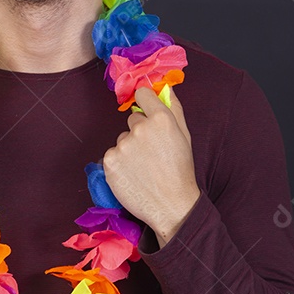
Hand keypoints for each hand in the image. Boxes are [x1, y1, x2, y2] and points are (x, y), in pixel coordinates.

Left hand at [102, 85, 199, 245]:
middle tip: (152, 154)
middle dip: (139, 132)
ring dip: (129, 150)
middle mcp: (140, 128)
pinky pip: (112, 154)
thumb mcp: (184, 136)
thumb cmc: (180, 172)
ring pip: (122, 139)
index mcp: (162, 119)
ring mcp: (123, 145)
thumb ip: (174, 108)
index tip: (146, 113)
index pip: (143, 94)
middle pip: (132, 119)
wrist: (171, 206)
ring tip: (144, 168)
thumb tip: (166, 87)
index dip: (145, 104)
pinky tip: (133, 175)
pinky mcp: (110, 161)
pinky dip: (119, 164)